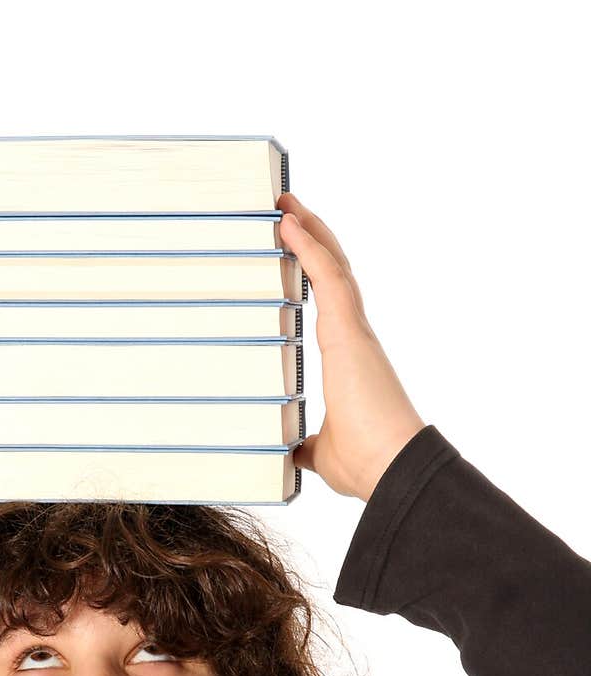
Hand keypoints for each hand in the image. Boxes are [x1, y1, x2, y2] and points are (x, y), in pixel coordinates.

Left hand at [277, 193, 425, 500]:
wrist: (391, 469)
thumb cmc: (367, 465)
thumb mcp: (321, 453)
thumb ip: (306, 446)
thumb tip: (294, 452)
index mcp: (351, 359)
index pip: (332, 303)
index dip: (315, 270)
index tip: (295, 247)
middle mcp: (356, 338)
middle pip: (335, 274)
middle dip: (313, 239)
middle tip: (288, 212)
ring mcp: (355, 333)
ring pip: (333, 266)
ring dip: (309, 232)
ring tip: (284, 205)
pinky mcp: (350, 333)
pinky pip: (328, 277)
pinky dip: (308, 247)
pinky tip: (288, 225)